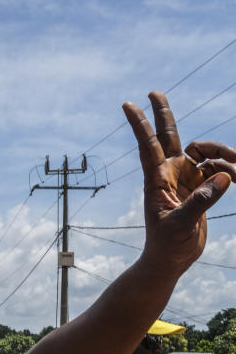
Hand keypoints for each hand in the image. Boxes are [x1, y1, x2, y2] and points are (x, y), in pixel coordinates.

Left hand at [124, 92, 235, 273]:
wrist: (172, 260)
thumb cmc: (167, 245)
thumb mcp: (181, 225)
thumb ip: (202, 201)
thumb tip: (223, 177)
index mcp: (157, 179)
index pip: (148, 145)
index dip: (140, 124)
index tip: (127, 104)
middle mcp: (169, 174)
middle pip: (169, 136)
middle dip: (163, 114)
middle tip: (155, 93)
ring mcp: (185, 179)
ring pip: (204, 153)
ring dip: (223, 152)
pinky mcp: (200, 188)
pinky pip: (218, 169)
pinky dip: (231, 169)